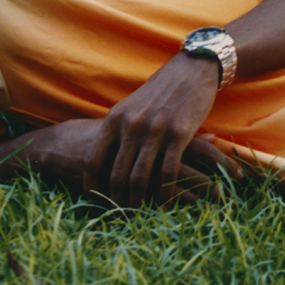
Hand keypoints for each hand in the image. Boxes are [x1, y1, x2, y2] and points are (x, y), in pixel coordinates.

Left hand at [85, 53, 235, 206]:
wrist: (192, 69)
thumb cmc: (160, 90)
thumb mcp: (132, 107)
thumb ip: (118, 130)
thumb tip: (104, 158)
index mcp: (115, 119)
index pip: (94, 161)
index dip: (92, 185)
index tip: (95, 200)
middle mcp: (131, 125)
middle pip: (116, 174)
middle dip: (116, 200)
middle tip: (119, 215)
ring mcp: (155, 130)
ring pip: (140, 177)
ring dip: (139, 200)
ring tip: (139, 214)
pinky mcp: (180, 134)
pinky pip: (168, 172)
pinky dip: (165, 193)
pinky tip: (164, 203)